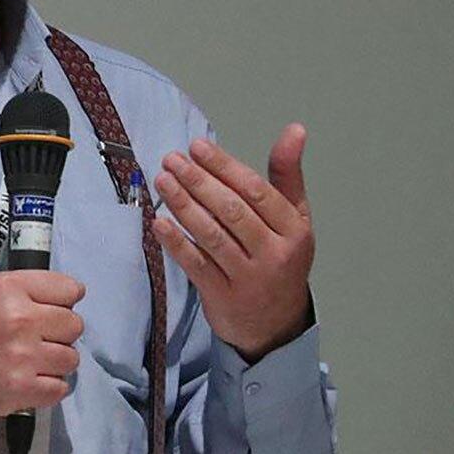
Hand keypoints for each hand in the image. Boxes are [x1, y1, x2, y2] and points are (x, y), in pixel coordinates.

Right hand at [0, 271, 86, 420]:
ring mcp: (24, 357)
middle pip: (74, 325)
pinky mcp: (22, 390)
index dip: (63, 302)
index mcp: (11, 289)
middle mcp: (22, 319)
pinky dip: (48, 388)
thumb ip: (23, 291)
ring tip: (31, 364)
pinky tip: (29, 383)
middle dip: (59, 334)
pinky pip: (60, 388)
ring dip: (55, 363)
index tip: (51, 312)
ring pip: (71, 359)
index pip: (70, 290)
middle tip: (37, 341)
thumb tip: (63, 302)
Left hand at [151, 124, 314, 361]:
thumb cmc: (281, 259)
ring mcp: (248, 278)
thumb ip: (287, 175)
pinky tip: (158, 222)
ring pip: (212, 236)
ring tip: (162, 180)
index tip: (198, 147)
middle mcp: (274, 254)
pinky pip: (196, 265)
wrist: (276, 324)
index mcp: (294, 230)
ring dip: (183, 205)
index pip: (255, 191)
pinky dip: (176, 243)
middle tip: (172, 159)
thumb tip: (295, 129)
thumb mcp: (294, 218)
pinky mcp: (223, 297)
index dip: (224, 167)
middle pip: (232, 211)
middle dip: (199, 182)